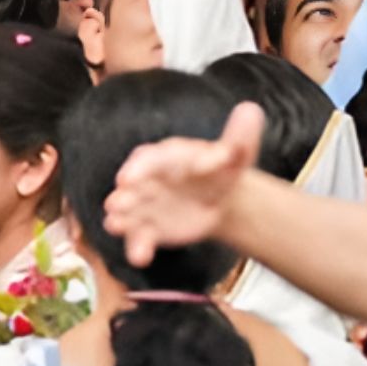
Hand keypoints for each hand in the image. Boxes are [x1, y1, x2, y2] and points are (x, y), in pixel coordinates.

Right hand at [105, 101, 263, 266]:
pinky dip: (137, 246)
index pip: (148, 159)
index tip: (127, 177)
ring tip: (116, 226)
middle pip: (131, 187)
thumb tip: (251, 110)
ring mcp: (147, 205)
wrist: (222, 199)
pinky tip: (140, 256)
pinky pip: (141, 237)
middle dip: (123, 195)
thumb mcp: (235, 152)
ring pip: (129, 212)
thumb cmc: (222, 169)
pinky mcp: (151, 228)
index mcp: (167, 156)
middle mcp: (149, 179)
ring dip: (121, 219)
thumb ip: (240, 135)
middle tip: (115, 204)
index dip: (137, 167)